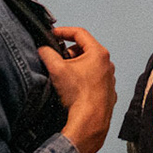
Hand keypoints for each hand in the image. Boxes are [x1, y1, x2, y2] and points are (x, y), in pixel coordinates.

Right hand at [39, 27, 116, 152]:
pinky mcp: (108, 91)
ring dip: (76, 66)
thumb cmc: (79, 95)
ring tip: (66, 77)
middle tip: (58, 59)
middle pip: (85, 49)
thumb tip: (43, 50)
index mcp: (98, 53)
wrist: (90, 121)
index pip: (79, 33)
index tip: (53, 34)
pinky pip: (93, 79)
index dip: (63, 31)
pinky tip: (74, 89)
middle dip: (69, 52)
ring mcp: (109, 78)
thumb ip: (47, 54)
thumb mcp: (57, 69)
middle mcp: (107, 64)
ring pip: (90, 65)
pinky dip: (83, 79)